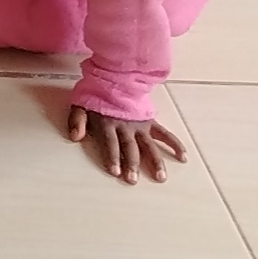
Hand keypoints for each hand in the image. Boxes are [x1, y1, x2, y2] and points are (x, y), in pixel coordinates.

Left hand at [65, 107, 186, 183]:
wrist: (115, 78)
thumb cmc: (96, 97)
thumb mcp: (80, 106)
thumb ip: (77, 121)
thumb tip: (75, 137)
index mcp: (108, 124)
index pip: (111, 144)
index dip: (113, 158)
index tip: (116, 172)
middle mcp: (126, 127)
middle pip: (130, 148)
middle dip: (131, 164)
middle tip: (133, 180)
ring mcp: (140, 126)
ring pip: (149, 146)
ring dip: (155, 161)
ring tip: (160, 177)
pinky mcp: (150, 122)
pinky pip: (165, 134)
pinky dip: (174, 144)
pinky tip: (182, 156)